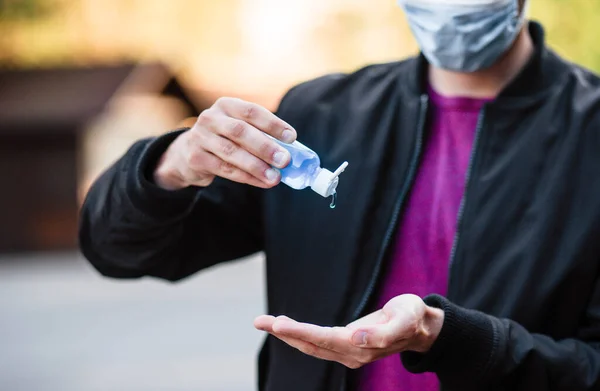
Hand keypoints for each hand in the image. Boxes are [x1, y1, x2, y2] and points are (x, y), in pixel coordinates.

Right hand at [154, 97, 296, 189]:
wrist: (188, 153)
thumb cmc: (224, 139)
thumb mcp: (238, 130)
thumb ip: (260, 136)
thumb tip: (292, 152)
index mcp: (226, 105)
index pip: (252, 111)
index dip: (273, 124)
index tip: (292, 137)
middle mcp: (211, 118)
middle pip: (240, 131)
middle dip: (265, 147)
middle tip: (285, 160)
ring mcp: (200, 137)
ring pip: (232, 153)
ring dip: (257, 166)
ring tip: (275, 177)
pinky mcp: (196, 158)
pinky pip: (225, 169)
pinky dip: (247, 177)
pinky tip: (262, 182)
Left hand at [254, 294, 443, 368]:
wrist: (421, 327)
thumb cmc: (412, 317)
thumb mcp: (405, 318)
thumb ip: (383, 332)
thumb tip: (356, 338)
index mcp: (362, 347)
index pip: (323, 339)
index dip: (300, 332)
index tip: (278, 324)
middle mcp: (351, 354)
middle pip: (310, 345)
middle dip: (284, 333)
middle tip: (259, 321)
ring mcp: (347, 352)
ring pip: (310, 345)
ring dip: (286, 334)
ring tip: (262, 322)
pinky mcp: (345, 346)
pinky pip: (316, 342)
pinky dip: (297, 334)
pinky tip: (284, 328)